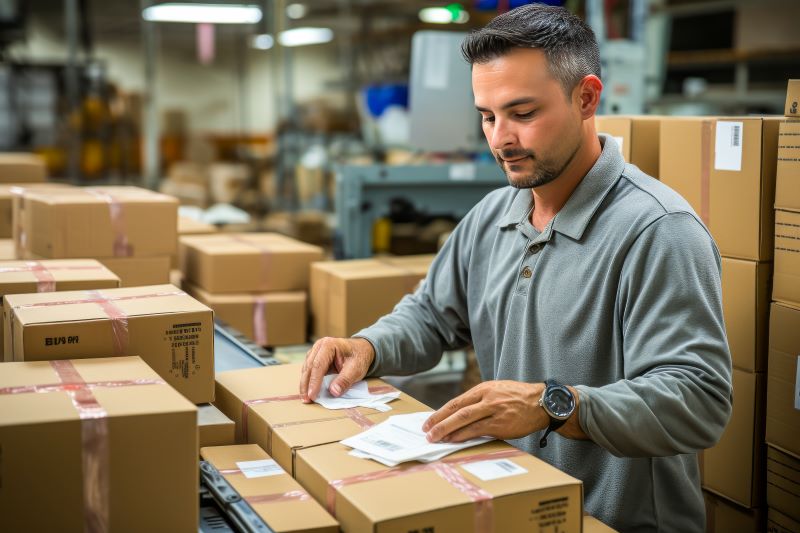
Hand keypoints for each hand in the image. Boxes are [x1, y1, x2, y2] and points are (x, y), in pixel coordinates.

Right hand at [299, 337, 374, 402]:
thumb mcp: (356, 369)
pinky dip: (308, 381)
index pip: (318, 365)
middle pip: (309, 367)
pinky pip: (309, 370)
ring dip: (305, 384)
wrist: (361, 350)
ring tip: (306, 398)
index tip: (312, 395)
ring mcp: (316, 351)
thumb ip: (345, 380)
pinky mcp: (315, 358)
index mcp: (329, 345)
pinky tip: (309, 391)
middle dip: (306, 385)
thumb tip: (333, 392)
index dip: (314, 382)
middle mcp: (319, 346)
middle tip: (306, 399)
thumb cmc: (359, 357)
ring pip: (306, 369)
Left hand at [422, 380, 548, 442]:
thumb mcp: (497, 391)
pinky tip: (454, 440)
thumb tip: (459, 415)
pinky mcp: (502, 424)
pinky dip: (464, 435)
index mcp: (483, 389)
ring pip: (465, 420)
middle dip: (438, 421)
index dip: (440, 412)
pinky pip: (478, 430)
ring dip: (447, 430)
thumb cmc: (518, 398)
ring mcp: (494, 410)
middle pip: (457, 410)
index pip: (456, 401)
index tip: (428, 421)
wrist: (543, 402)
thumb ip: (479, 400)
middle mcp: (487, 398)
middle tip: (426, 431)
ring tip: (435, 438)